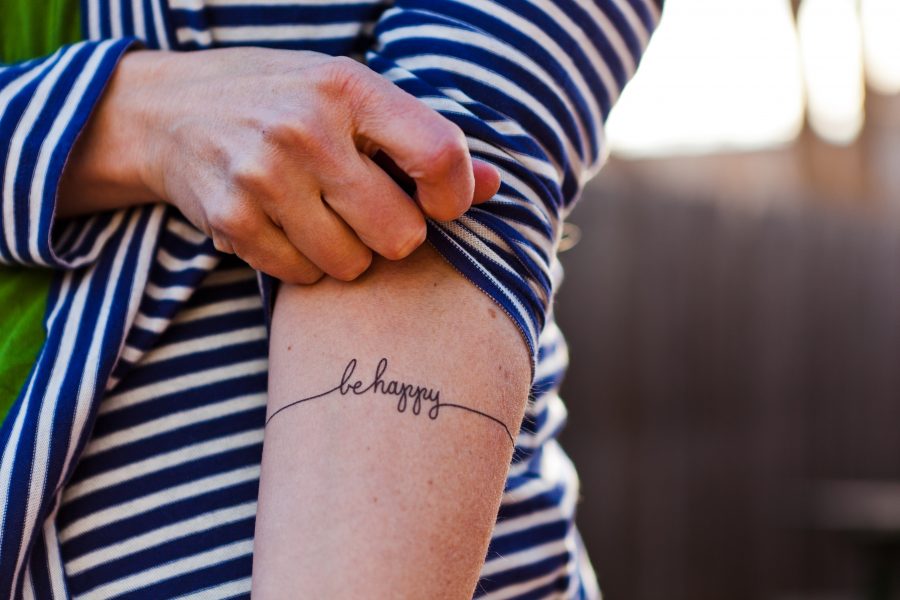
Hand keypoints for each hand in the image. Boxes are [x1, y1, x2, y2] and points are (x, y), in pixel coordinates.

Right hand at [59, 47, 500, 282]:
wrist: (167, 110)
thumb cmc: (280, 101)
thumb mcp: (350, 95)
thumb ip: (421, 138)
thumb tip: (493, 187)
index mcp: (349, 87)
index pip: (439, 156)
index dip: (455, 196)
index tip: (441, 205)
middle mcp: (306, 129)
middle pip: (399, 235)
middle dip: (394, 235)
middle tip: (368, 213)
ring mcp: (263, 177)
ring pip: (351, 265)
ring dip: (348, 254)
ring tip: (322, 217)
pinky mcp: (232, 220)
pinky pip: (301, 276)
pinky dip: (303, 264)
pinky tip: (286, 226)